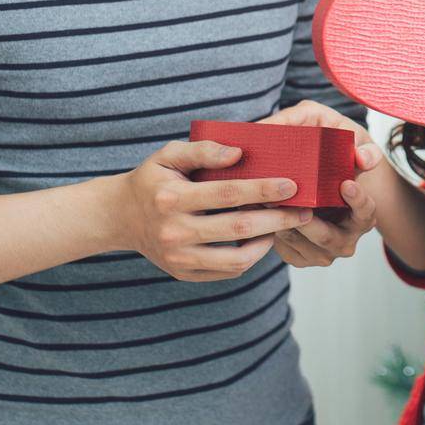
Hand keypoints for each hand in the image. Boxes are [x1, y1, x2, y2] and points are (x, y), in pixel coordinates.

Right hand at [108, 139, 313, 281]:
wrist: (120, 217)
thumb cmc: (153, 180)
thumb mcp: (170, 155)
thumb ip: (203, 150)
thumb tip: (239, 153)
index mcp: (171, 199)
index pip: (227, 194)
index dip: (262, 189)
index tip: (292, 184)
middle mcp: (174, 232)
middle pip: (238, 228)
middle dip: (277, 219)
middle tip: (304, 210)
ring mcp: (178, 259)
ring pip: (236, 259)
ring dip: (267, 243)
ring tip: (284, 226)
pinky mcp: (184, 274)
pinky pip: (227, 272)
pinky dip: (250, 258)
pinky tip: (262, 240)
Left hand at [256, 101, 383, 266]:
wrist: (325, 199)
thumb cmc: (338, 172)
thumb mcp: (354, 156)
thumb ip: (363, 151)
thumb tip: (362, 156)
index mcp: (363, 216)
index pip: (366, 210)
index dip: (357, 199)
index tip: (345, 184)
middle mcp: (346, 240)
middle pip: (327, 236)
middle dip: (306, 220)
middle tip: (292, 201)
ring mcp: (324, 253)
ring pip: (301, 244)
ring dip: (283, 224)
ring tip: (266, 203)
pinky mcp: (302, 258)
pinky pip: (286, 250)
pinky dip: (272, 233)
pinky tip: (259, 213)